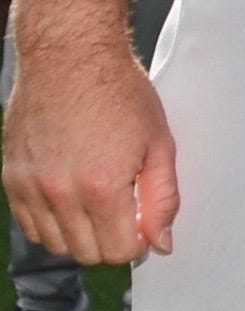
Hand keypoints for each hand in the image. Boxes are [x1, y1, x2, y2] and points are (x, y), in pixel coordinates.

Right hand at [3, 47, 178, 263]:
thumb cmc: (118, 93)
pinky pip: (29, 226)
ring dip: (80, 236)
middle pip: (86, 253)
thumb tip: (160, 242)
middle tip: (125, 215)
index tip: (144, 226)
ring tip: (98, 205)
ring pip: (55, 245)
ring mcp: (30, 187)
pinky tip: (71, 201)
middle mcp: (60, 192)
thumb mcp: (160, 143)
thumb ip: (164, 199)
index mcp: (102, 186)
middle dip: (111, 242)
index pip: (119, 251)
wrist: (69, 57)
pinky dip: (51, 223)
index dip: (138, 243)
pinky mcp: (11, 178)